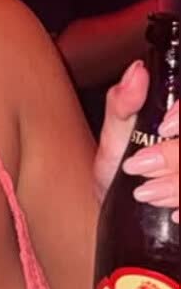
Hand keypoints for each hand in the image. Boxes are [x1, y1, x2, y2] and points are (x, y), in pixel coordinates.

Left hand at [95, 61, 178, 222]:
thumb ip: (122, 104)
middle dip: (175, 156)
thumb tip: (136, 72)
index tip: (166, 126)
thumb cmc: (121, 172)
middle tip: (139, 166)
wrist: (120, 215)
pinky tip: (174, 213)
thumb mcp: (115, 138)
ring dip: (178, 184)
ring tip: (146, 193)